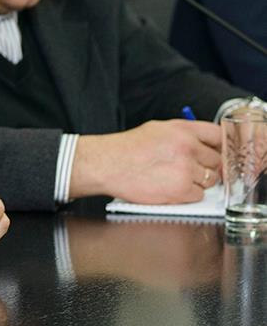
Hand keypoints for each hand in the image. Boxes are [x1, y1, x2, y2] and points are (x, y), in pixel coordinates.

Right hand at [71, 119, 220, 202]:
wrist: (106, 165)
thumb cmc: (127, 149)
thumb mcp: (157, 130)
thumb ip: (184, 135)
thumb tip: (205, 146)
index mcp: (182, 129)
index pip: (218, 136)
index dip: (218, 146)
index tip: (215, 153)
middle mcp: (187, 146)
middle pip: (216, 160)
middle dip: (205, 166)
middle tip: (188, 169)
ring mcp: (185, 169)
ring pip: (210, 180)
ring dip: (197, 182)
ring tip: (173, 178)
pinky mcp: (180, 189)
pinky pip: (198, 195)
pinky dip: (187, 195)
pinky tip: (169, 187)